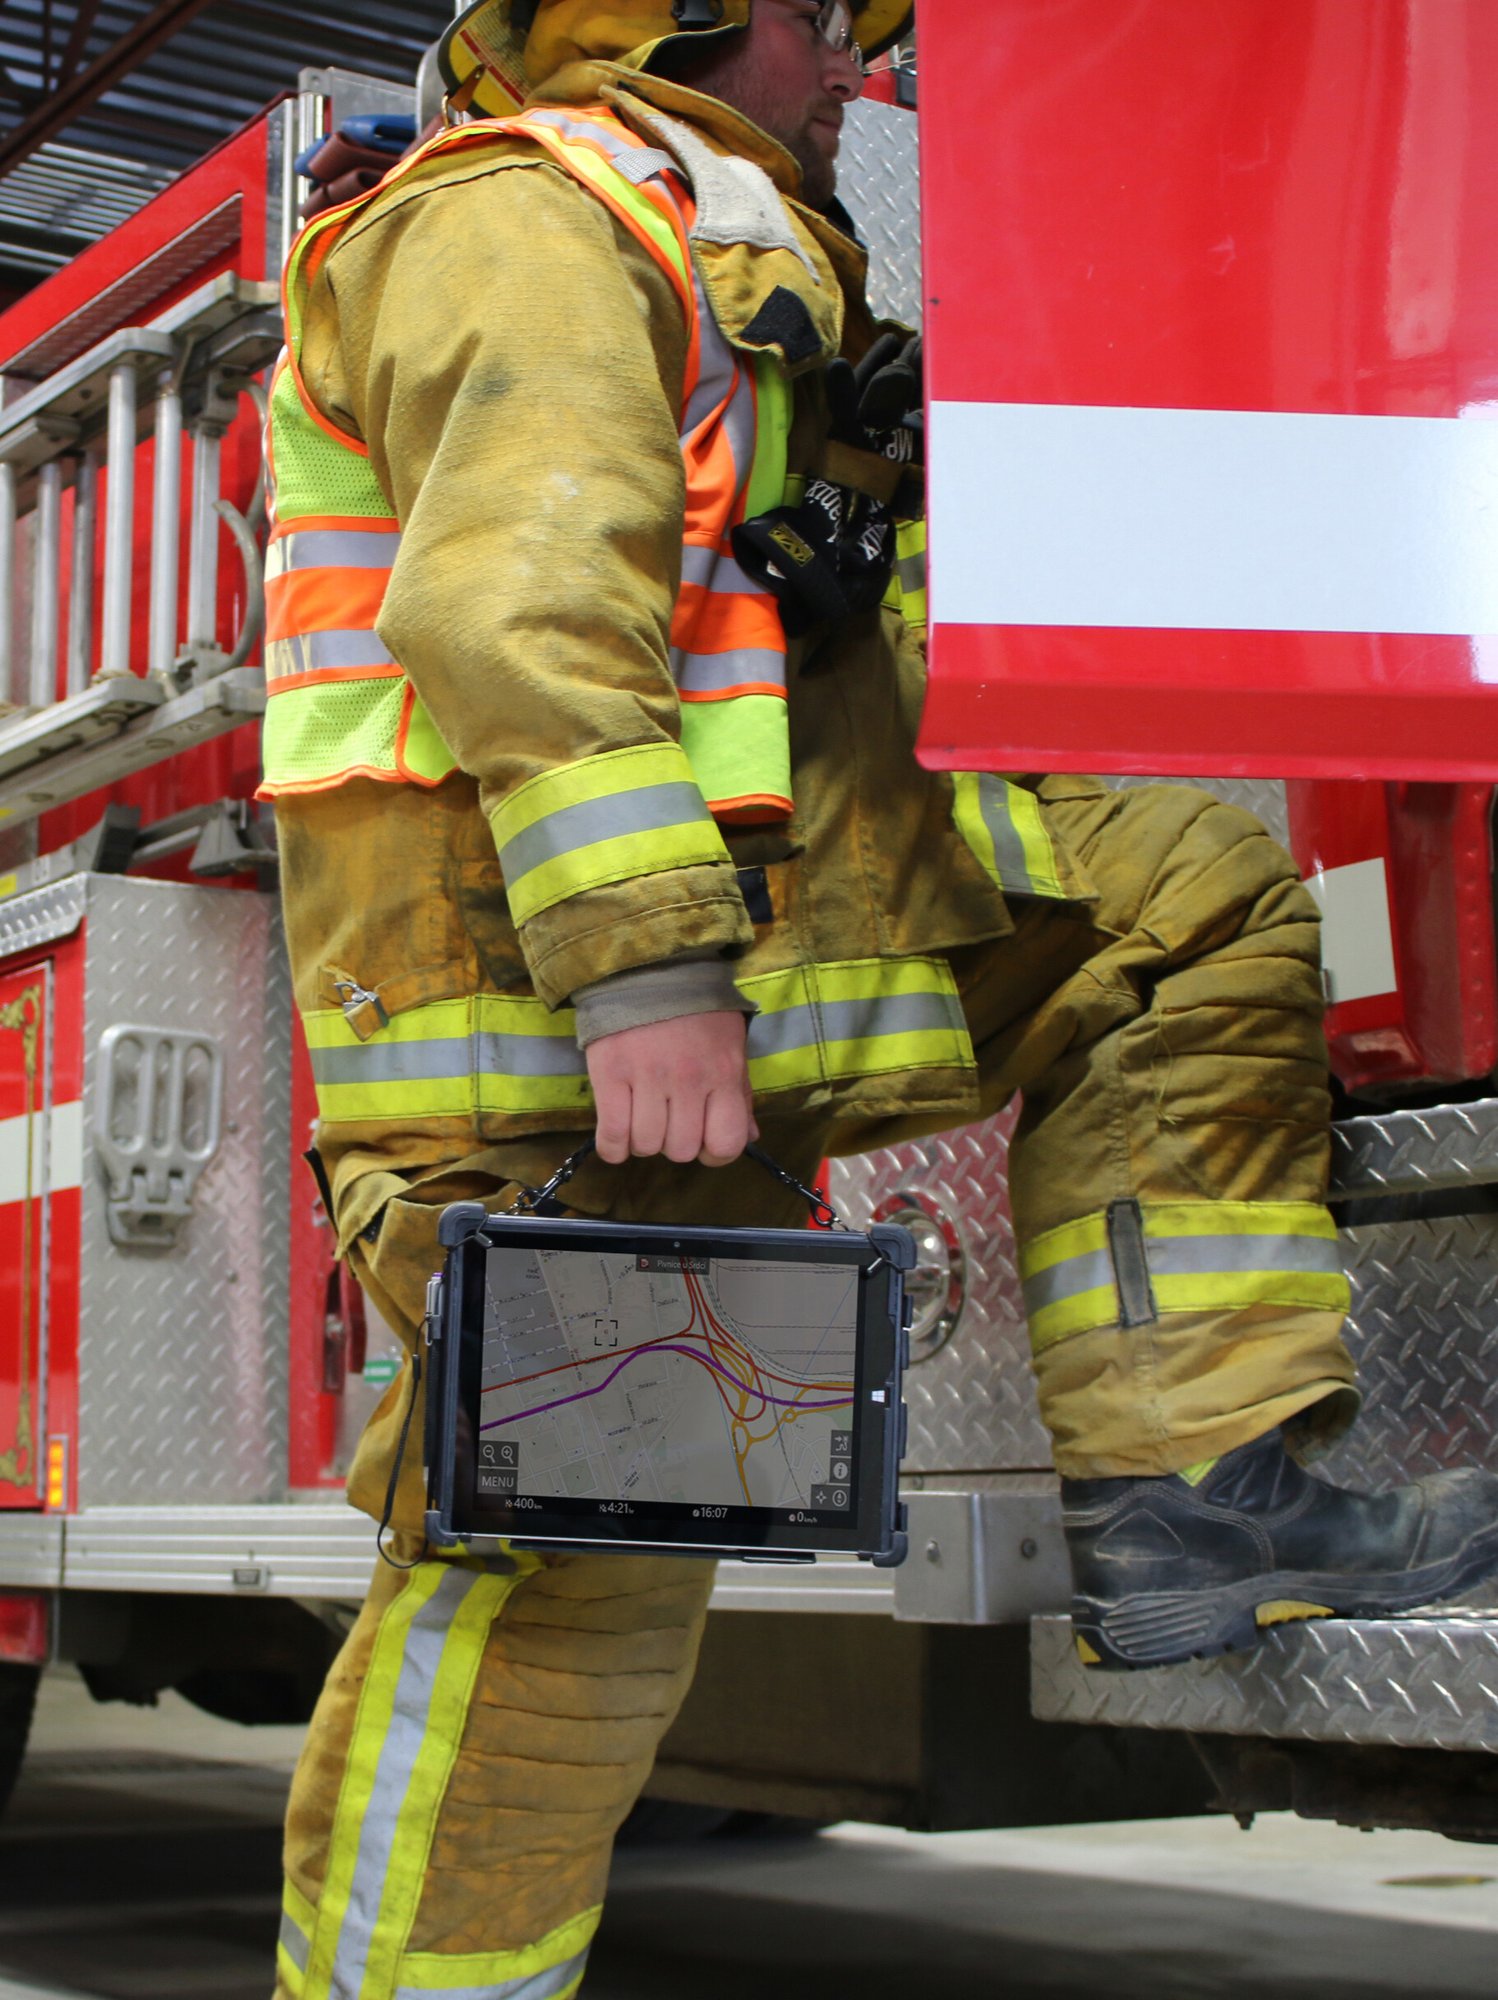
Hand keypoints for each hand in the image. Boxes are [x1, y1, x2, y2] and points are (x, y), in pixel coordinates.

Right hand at [586, 1011, 758, 1167]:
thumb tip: (749, 1138)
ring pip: (647, 1145)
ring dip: (644, 1142)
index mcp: (723, 1074)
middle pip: (682, 1150)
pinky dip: (614, 1148)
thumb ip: (739, 1094)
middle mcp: (689, 1080)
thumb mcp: (730, 1047)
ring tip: (642, 1119)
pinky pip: (613, 1135)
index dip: (714, 1152)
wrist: (648, 968)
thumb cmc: (696, 1011)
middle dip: (675, 1144)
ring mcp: (648, 1078)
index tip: (702, 1140)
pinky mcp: (610, 1075)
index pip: (726, 1143)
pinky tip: (617, 1139)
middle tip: (668, 1121)